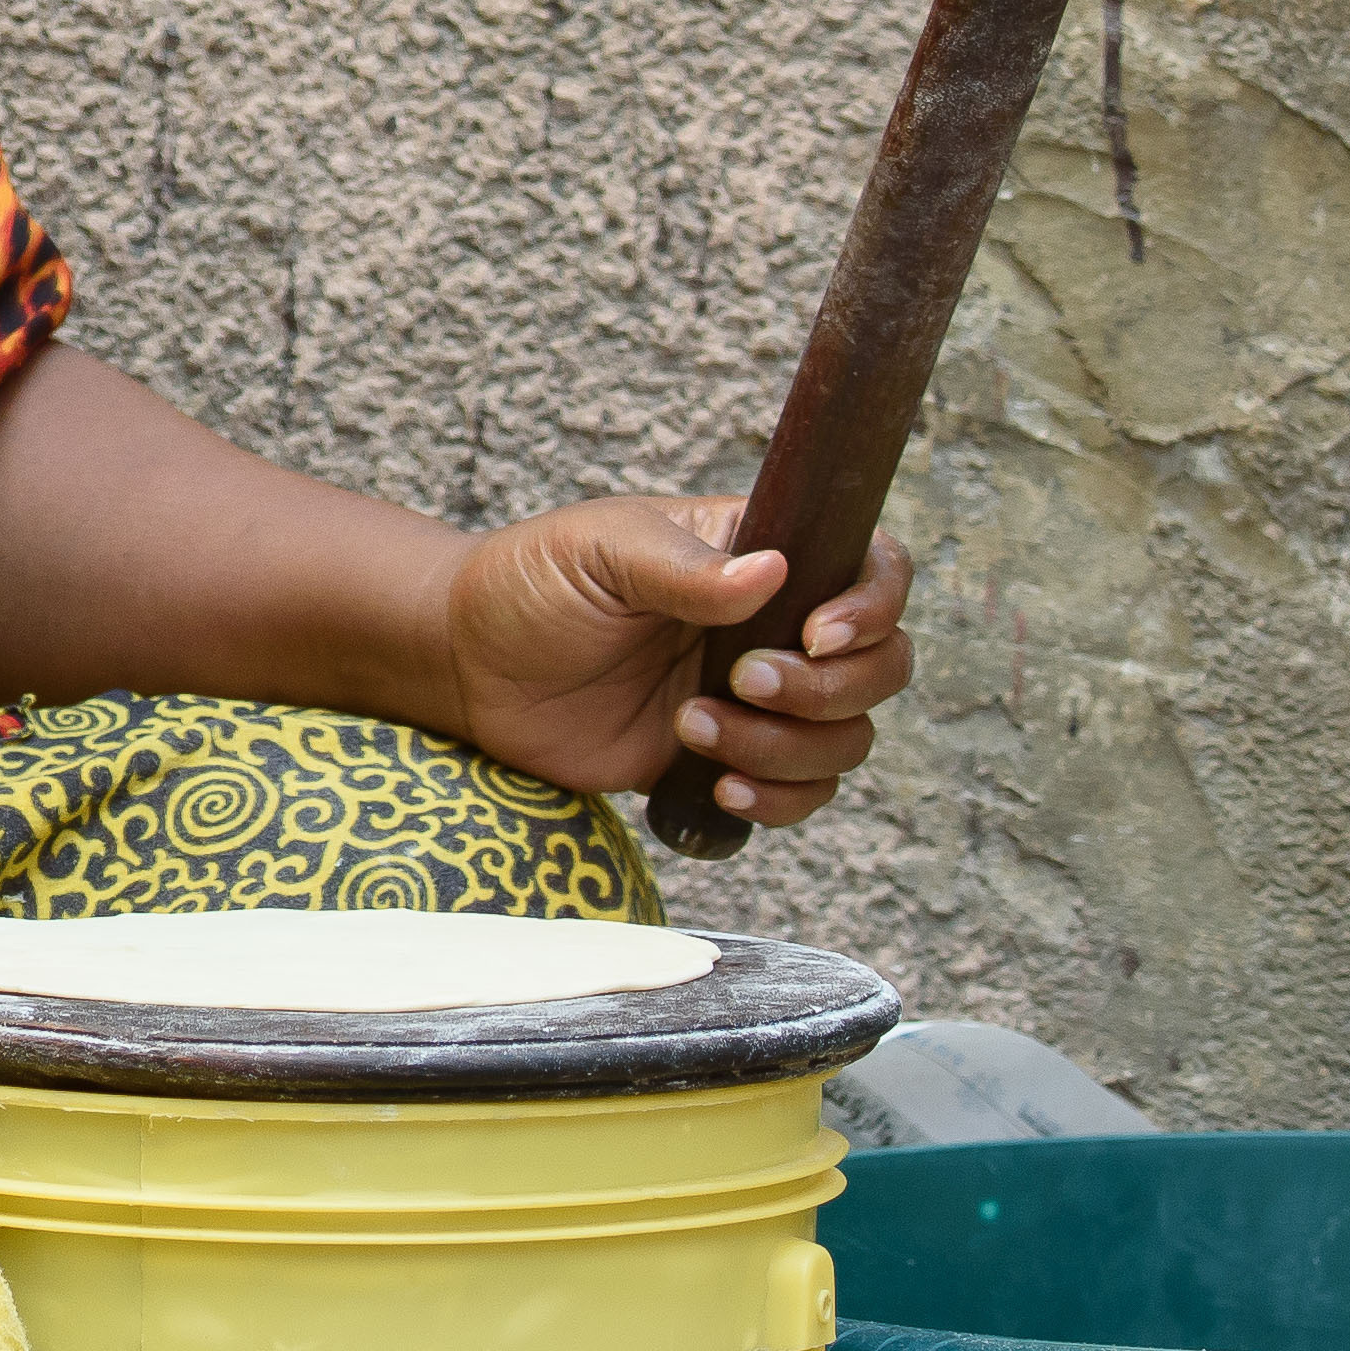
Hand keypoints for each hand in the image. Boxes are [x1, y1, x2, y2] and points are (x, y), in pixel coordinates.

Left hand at [434, 497, 913, 829]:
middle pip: (880, 667)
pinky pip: (799, 793)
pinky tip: (718, 785)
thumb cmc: (531, 584)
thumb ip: (683, 566)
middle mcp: (773, 626)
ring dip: (786, 746)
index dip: (871, 607)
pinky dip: (778, 800)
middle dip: (825, 689)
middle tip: (737, 681)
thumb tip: (769, 573)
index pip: (870, 568)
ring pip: (845, 738)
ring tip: (690, 726)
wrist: (469, 665)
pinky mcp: (725, 758)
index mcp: (756, 554)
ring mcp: (755, 697)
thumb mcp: (599, 550)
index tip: (816, 634)